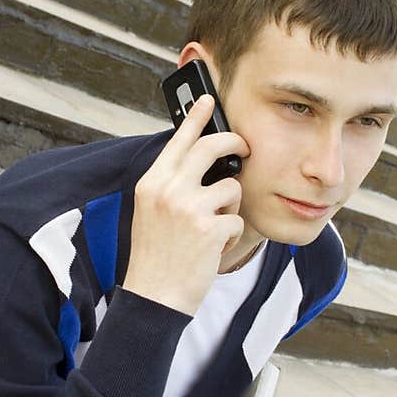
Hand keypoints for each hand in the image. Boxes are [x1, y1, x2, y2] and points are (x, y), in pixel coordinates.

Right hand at [123, 95, 248, 314]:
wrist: (153, 297)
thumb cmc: (155, 256)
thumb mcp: (151, 212)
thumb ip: (171, 184)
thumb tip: (202, 160)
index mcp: (151, 183)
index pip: (179, 140)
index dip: (197, 117)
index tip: (208, 98)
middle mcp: (168, 189)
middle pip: (212, 147)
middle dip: (235, 144)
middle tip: (244, 149)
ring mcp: (189, 208)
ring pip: (232, 186)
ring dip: (231, 207)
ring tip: (214, 227)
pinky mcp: (210, 228)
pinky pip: (237, 220)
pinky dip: (231, 236)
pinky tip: (213, 249)